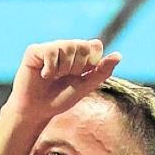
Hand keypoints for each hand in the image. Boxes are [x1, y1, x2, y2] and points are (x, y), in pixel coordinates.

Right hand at [4, 39, 120, 122]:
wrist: (38, 110)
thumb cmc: (61, 98)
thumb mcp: (85, 86)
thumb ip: (102, 71)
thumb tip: (119, 55)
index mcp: (80, 54)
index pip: (95, 45)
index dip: (92, 62)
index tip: (82, 75)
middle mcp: (65, 47)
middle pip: (82, 45)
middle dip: (77, 67)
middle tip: (65, 78)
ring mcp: (50, 47)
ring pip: (67, 46)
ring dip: (63, 68)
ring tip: (54, 77)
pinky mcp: (35, 50)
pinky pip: (51, 51)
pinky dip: (50, 68)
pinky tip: (44, 75)